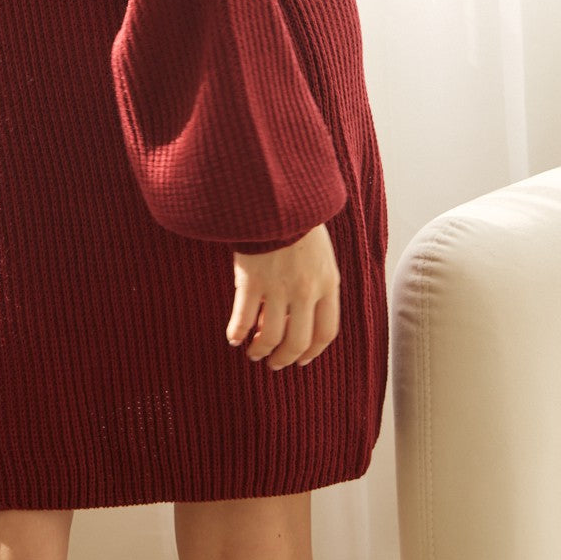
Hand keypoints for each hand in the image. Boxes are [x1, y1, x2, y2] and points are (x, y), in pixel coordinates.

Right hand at [226, 223, 340, 369]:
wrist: (276, 196)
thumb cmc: (298, 220)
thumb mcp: (320, 253)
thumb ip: (316, 282)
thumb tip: (297, 313)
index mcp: (327, 283)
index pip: (326, 332)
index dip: (312, 351)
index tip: (301, 359)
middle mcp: (305, 290)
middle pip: (298, 341)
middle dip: (285, 358)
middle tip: (274, 363)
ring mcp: (278, 286)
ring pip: (270, 336)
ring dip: (260, 350)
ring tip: (252, 353)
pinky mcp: (251, 279)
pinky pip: (242, 318)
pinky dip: (236, 332)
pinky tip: (232, 337)